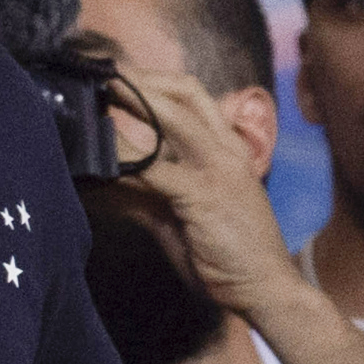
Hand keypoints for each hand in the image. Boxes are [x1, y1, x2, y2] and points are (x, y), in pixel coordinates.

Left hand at [98, 70, 302, 319]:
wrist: (267, 290)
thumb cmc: (229, 253)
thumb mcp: (186, 211)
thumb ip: (151, 189)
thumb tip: (109, 176)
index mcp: (228, 149)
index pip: (193, 96)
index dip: (154, 81)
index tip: (118, 76)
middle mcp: (227, 150)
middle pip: (185, 92)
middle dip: (141, 78)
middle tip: (101, 73)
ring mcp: (218, 170)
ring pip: (173, 118)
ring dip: (133, 101)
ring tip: (97, 95)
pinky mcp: (204, 196)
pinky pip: (155, 170)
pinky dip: (123, 164)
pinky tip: (98, 164)